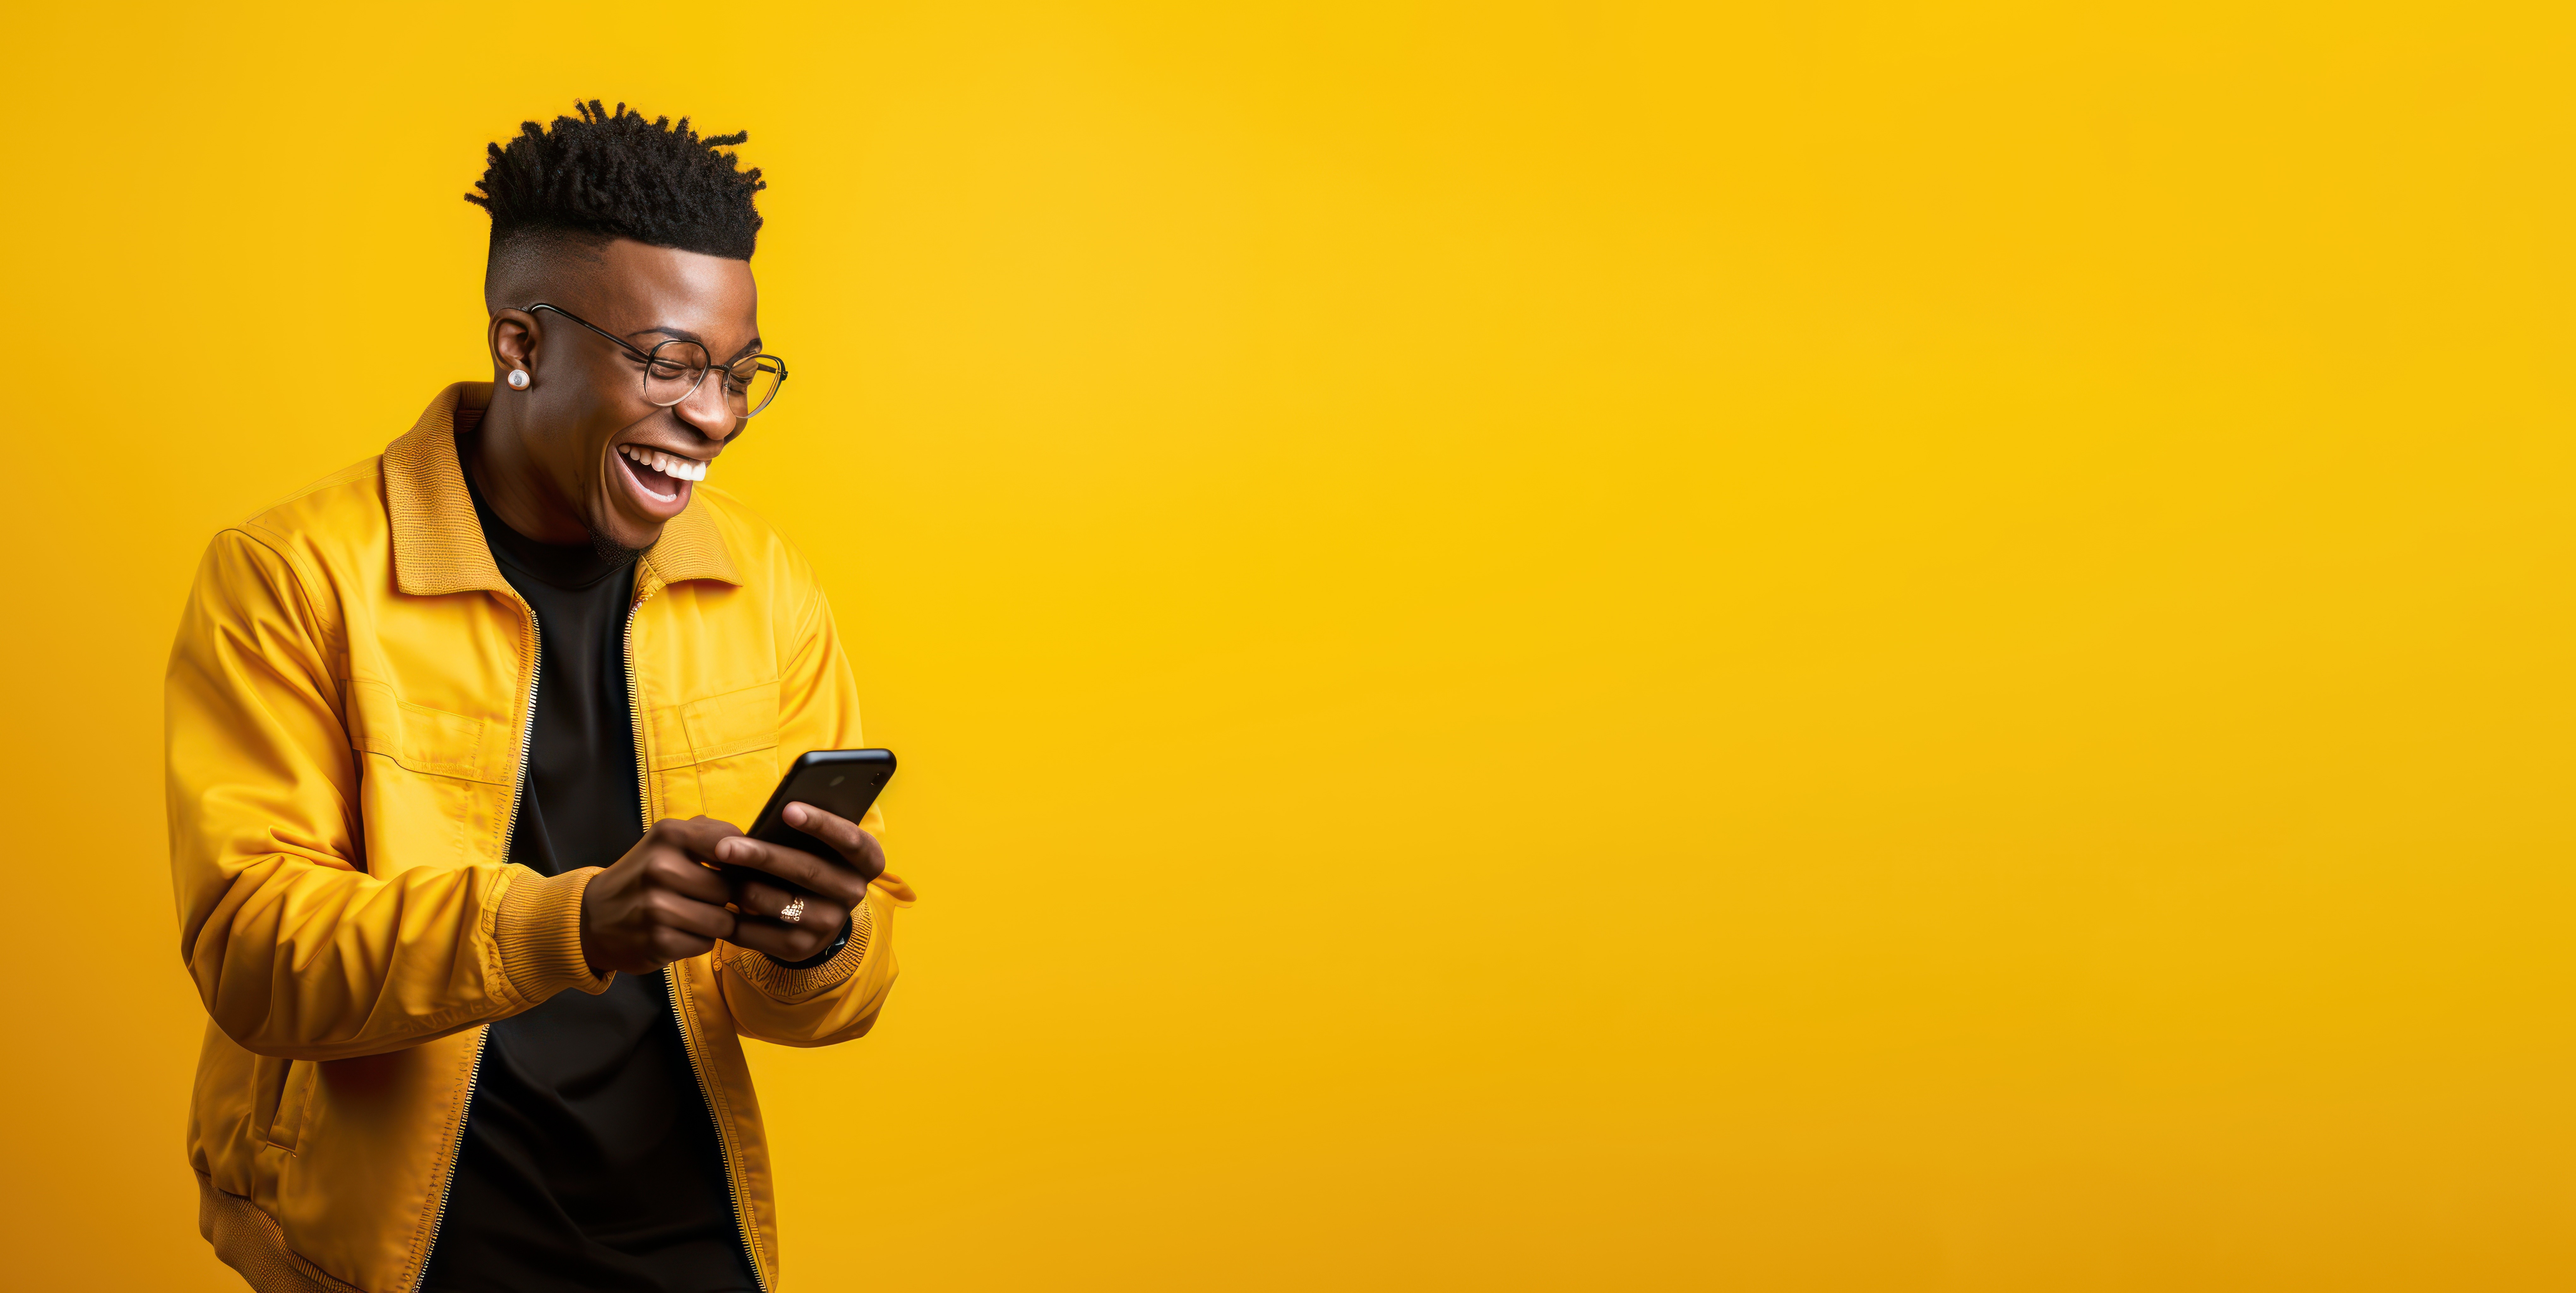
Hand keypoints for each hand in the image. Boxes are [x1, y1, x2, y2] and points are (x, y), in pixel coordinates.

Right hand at [577, 816, 748, 975]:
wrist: (591, 918)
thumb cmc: (644, 877)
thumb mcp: (668, 842)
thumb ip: (712, 835)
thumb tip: (758, 851)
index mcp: (668, 835)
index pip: (733, 843)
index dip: (742, 861)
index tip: (735, 869)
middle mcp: (661, 867)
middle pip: (731, 888)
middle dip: (726, 897)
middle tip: (705, 898)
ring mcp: (658, 906)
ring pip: (724, 920)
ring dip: (715, 922)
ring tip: (692, 915)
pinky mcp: (659, 941)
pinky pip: (706, 943)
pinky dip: (698, 941)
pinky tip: (678, 932)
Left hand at [710, 802, 885, 963]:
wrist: (816, 917)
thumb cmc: (811, 861)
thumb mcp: (819, 845)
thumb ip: (804, 830)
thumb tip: (773, 815)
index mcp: (866, 861)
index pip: (851, 840)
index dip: (822, 824)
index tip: (788, 810)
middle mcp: (854, 893)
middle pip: (808, 871)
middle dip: (763, 856)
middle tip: (725, 847)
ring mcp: (829, 923)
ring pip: (782, 902)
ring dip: (746, 888)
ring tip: (720, 874)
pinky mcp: (802, 948)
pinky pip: (762, 933)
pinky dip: (736, 918)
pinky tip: (716, 904)